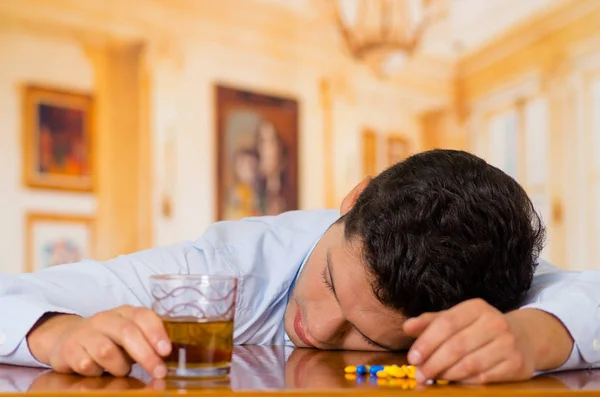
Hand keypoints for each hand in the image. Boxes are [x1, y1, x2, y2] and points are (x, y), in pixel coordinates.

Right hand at [27, 305, 170, 377]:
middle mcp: (104, 319)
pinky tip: (99, 371)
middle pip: (127, 332)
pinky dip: (98, 373)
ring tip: (122, 370)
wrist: (67, 338)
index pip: (143, 316)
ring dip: (120, 367)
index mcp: (124, 312)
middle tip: (158, 372)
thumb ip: (146, 341)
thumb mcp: (129, 335)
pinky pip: (87, 365)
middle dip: (146, 355)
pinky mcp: (69, 349)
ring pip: (107, 351)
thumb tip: (164, 359)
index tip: (166, 351)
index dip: (156, 333)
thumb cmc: (108, 339)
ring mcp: (85, 333)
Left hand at [403, 298, 572, 383]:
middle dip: (433, 362)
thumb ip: (430, 322)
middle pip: (457, 345)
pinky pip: (484, 377)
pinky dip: (465, 381)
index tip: (412, 357)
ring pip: (470, 363)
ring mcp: (508, 344)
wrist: (523, 338)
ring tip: (432, 378)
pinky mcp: (517, 364)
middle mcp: (495, 322)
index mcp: (477, 307)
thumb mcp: (457, 319)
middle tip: (419, 374)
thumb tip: (407, 327)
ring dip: (447, 374)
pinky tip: (453, 382)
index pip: (446, 323)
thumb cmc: (480, 328)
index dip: (427, 342)